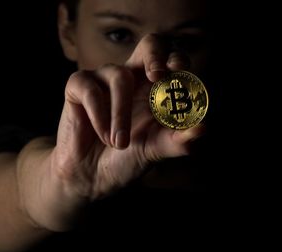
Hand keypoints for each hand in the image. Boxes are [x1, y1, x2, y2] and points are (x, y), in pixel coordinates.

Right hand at [26, 34, 204, 230]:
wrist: (90, 177)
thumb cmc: (125, 159)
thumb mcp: (155, 150)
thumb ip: (177, 141)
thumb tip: (202, 129)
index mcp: (156, 89)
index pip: (172, 60)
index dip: (178, 60)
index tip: (181, 72)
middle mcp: (133, 78)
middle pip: (149, 45)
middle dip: (155, 56)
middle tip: (157, 76)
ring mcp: (105, 79)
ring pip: (119, 76)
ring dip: (121, 114)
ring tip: (119, 143)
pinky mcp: (78, 86)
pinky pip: (90, 90)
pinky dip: (99, 116)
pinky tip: (103, 137)